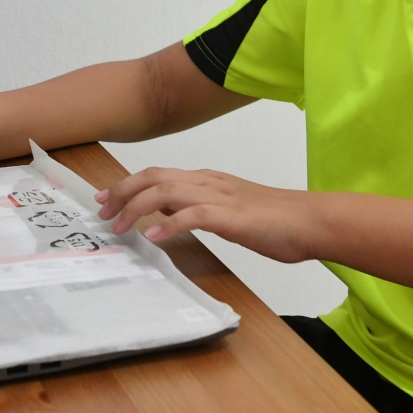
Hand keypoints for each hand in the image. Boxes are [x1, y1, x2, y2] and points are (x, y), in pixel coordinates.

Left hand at [95, 166, 316, 261]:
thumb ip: (199, 209)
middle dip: (122, 192)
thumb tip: (170, 216)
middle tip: (102, 211)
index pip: (157, 174)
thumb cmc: (275, 220)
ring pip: (166, 192)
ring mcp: (219, 197)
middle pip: (153, 177)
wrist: (310, 220)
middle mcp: (207, 182)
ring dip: (137, 209)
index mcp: (206, 180)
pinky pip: (193, 216)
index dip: (127, 185)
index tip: (106, 199)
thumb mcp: (228, 210)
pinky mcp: (232, 217)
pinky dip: (169, 225)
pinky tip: (153, 238)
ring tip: (120, 227)